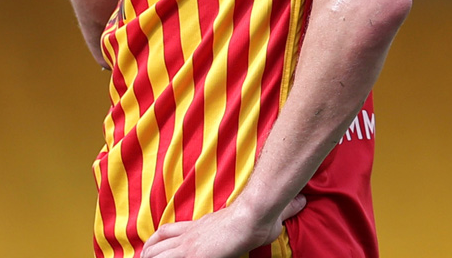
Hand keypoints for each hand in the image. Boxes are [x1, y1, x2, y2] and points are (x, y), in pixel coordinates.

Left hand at [138, 194, 305, 257]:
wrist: (253, 213)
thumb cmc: (260, 216)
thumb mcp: (268, 217)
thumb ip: (283, 210)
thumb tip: (303, 200)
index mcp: (201, 225)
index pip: (168, 230)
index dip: (156, 239)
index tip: (150, 246)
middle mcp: (190, 233)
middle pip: (156, 242)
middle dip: (148, 253)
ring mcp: (189, 244)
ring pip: (155, 253)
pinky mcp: (192, 254)